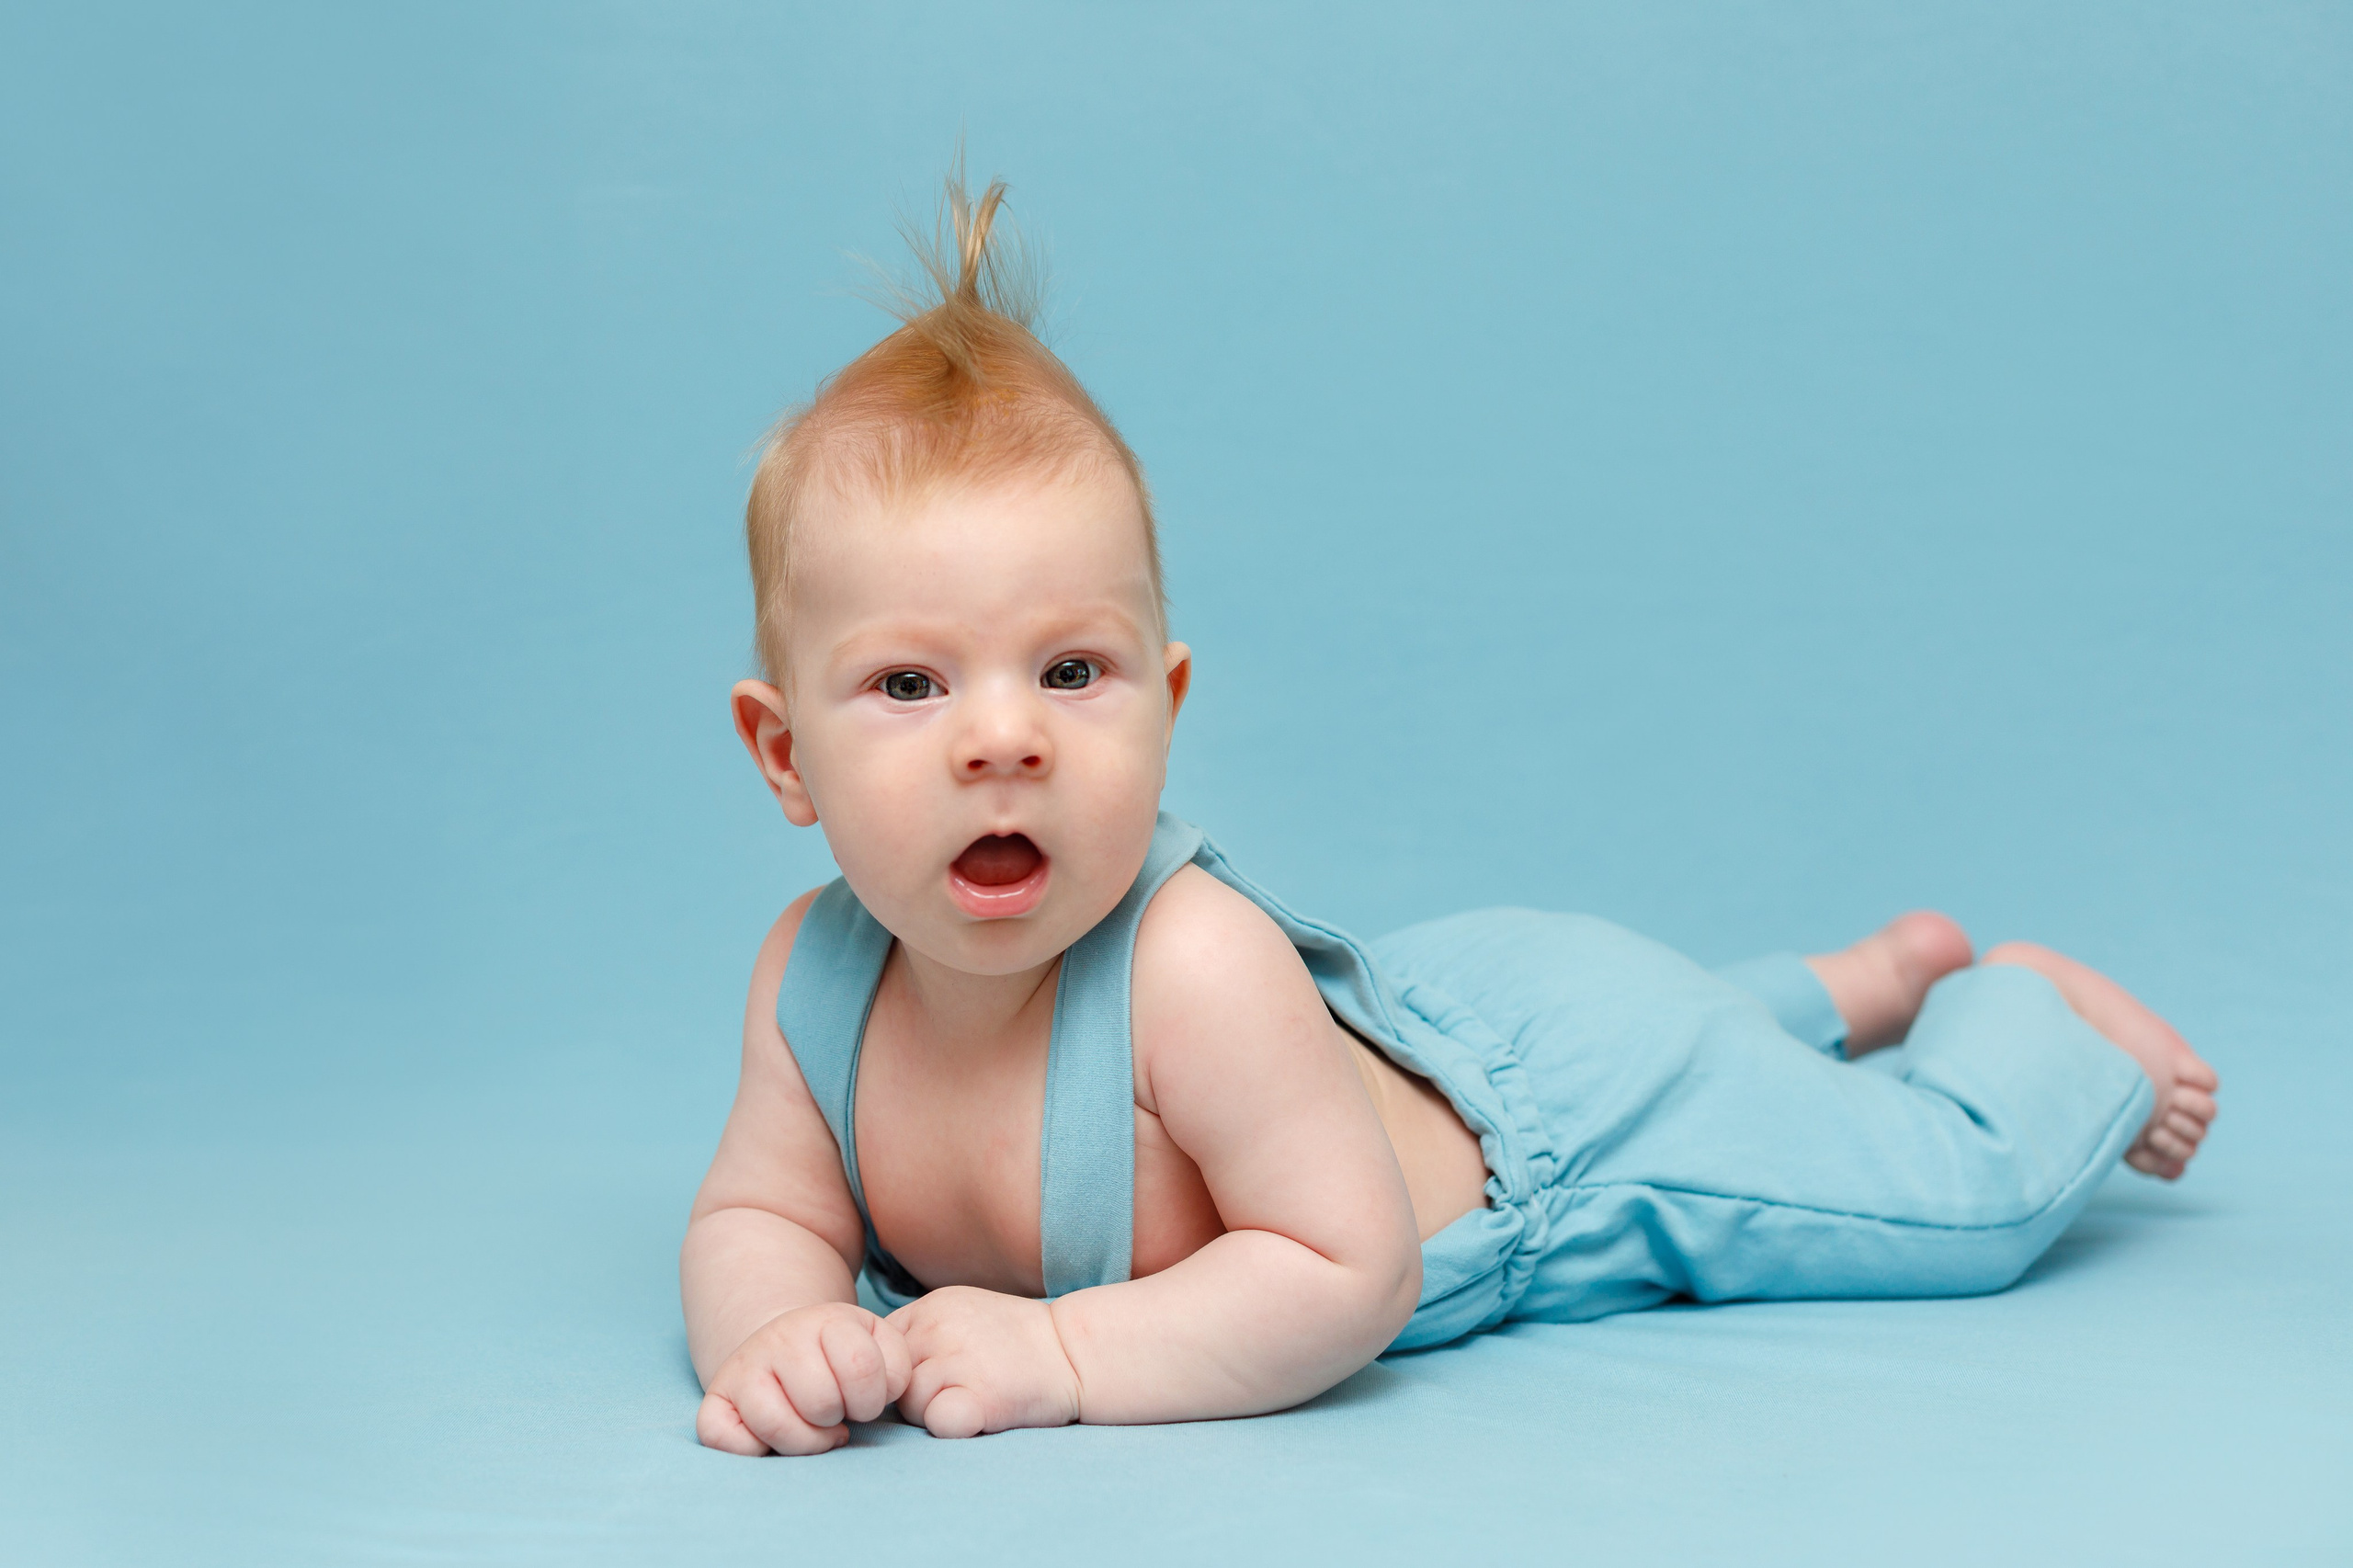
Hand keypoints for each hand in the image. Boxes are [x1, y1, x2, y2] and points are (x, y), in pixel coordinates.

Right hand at [696, 1302, 911, 1455]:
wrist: (788, 1342)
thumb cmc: (841, 1356)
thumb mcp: (879, 1346)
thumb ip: (897, 1368)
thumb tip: (879, 1397)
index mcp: (828, 1320)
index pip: (862, 1368)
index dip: (872, 1399)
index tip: (864, 1399)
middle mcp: (780, 1337)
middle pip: (820, 1402)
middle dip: (837, 1419)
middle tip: (834, 1412)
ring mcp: (744, 1366)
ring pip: (776, 1425)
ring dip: (804, 1442)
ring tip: (812, 1429)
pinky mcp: (715, 1397)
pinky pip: (722, 1437)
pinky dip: (750, 1450)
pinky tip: (771, 1440)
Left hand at [888, 1286, 1083, 1437]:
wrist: (1073, 1349)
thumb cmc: (1013, 1341)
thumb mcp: (959, 1313)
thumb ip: (916, 1333)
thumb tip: (872, 1372)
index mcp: (928, 1306)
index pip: (875, 1350)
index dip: (893, 1373)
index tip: (927, 1378)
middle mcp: (937, 1328)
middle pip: (888, 1381)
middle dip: (912, 1395)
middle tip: (957, 1389)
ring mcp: (959, 1360)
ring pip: (910, 1405)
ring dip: (935, 1412)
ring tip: (975, 1397)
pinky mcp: (983, 1395)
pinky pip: (939, 1423)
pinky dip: (954, 1426)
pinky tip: (979, 1414)